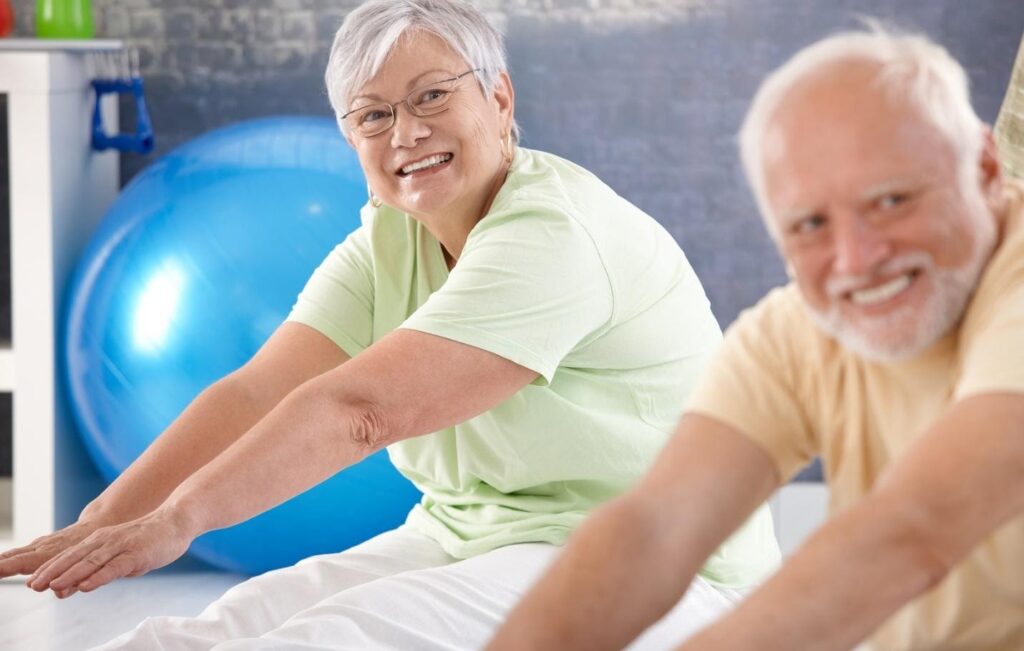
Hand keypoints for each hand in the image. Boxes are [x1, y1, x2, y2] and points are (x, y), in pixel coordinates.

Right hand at [0, 519, 105, 579]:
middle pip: (8, 558)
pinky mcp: (37, 546)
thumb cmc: (91, 550)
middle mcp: (38, 548)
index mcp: (47, 553)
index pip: (18, 562)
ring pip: (11, 555)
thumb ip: (70, 582)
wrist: (96, 527)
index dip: (1, 568)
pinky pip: (15, 555)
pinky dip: (3, 560)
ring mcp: (37, 546)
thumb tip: (57, 591)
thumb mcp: (84, 567)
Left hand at [25, 508, 194, 597]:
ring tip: (52, 585)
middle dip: (52, 572)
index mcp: (100, 540)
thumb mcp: (122, 552)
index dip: (50, 568)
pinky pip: (114, 568)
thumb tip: (87, 583)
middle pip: (74, 558)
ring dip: (70, 575)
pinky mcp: (136, 554)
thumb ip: (105, 565)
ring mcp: (121, 547)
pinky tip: (86, 586)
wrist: (177, 521)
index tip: (32, 581)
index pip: (70, 556)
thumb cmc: (150, 538)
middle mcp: (106, 541)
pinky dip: (98, 577)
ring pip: (90, 563)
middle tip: (32, 585)